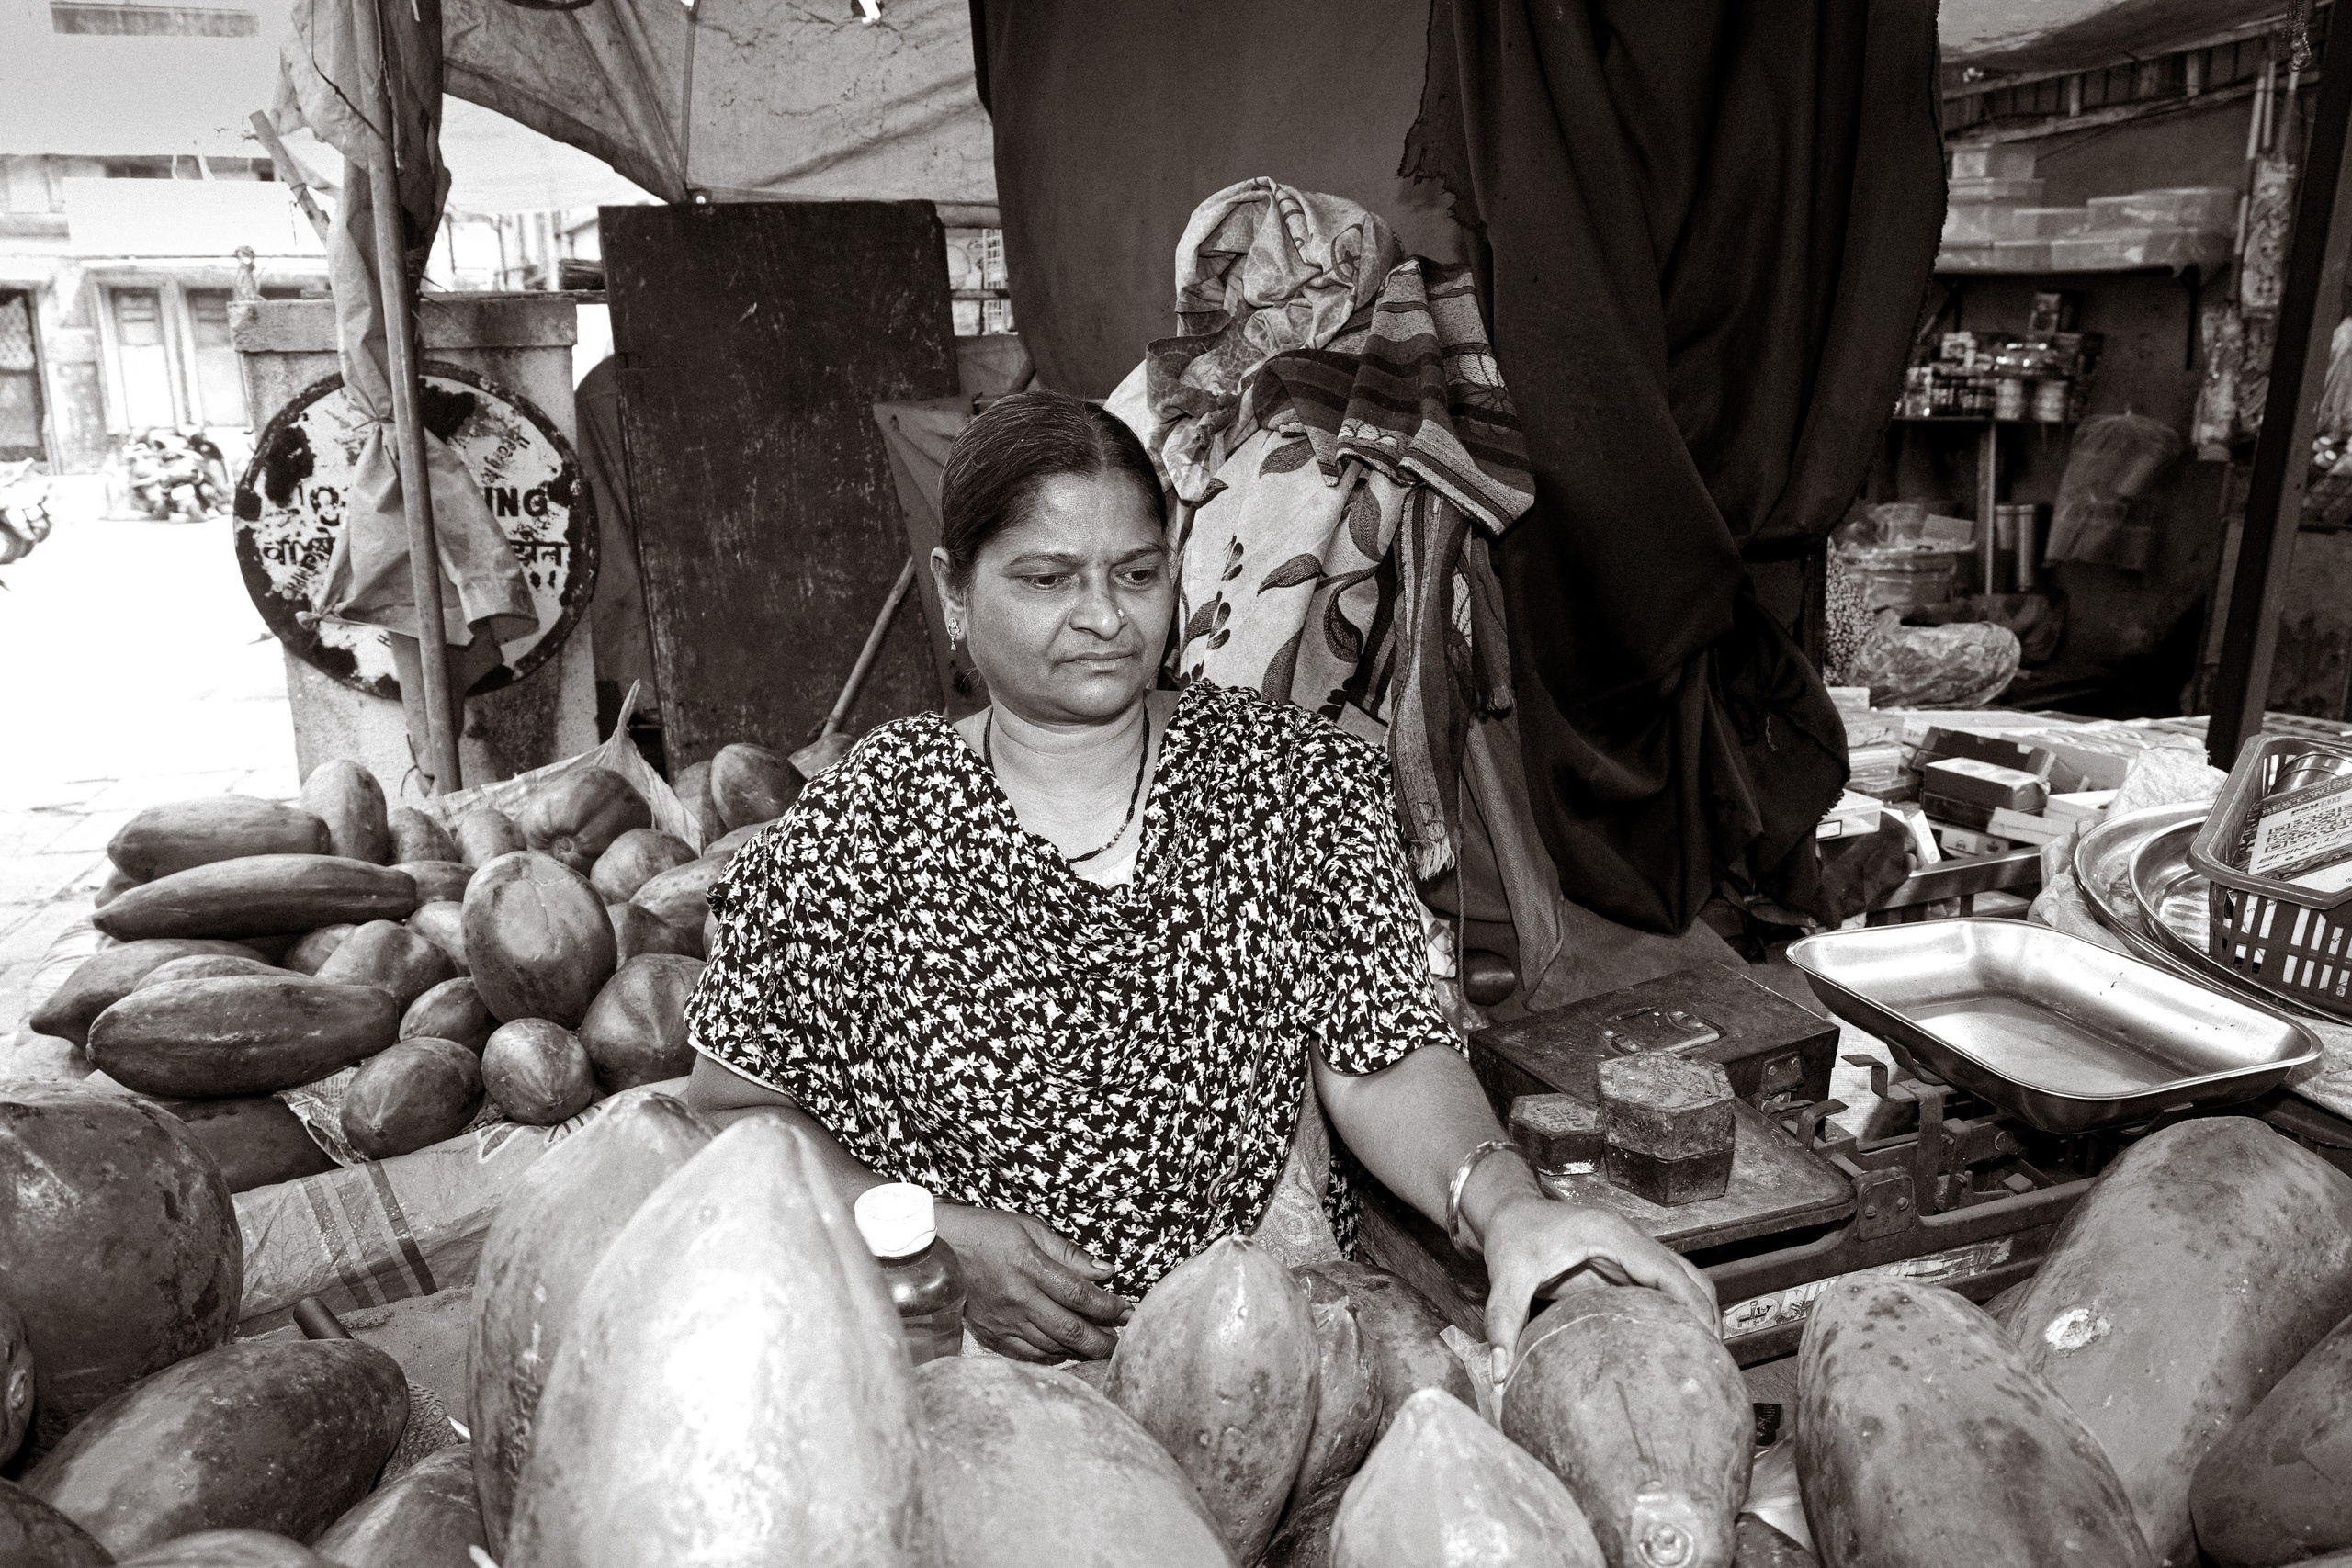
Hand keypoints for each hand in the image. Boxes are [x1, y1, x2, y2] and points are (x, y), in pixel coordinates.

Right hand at [933, 1205, 1132, 1361]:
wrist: (937, 1248)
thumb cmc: (987, 1232)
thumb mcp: (1030, 1228)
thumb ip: (1069, 1253)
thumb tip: (1106, 1271)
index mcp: (1030, 1266)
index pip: (1080, 1295)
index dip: (1110, 1307)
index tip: (1128, 1312)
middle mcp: (1018, 1298)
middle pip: (1071, 1329)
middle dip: (1104, 1340)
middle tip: (1124, 1343)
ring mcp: (1004, 1320)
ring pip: (1052, 1346)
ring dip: (1082, 1350)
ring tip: (1101, 1347)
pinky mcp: (991, 1334)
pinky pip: (1028, 1355)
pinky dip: (1052, 1357)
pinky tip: (1066, 1352)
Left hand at [1476, 1192, 1719, 1380]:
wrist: (1510, 1211)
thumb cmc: (1513, 1235)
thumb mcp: (1506, 1275)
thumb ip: (1503, 1321)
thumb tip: (1501, 1372)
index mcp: (1611, 1235)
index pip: (1667, 1269)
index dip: (1692, 1304)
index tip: (1708, 1340)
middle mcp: (1631, 1241)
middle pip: (1689, 1275)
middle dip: (1707, 1315)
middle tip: (1713, 1363)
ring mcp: (1632, 1254)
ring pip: (1683, 1282)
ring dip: (1697, 1316)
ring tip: (1703, 1362)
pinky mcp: (1626, 1268)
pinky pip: (1664, 1290)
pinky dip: (1678, 1315)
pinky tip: (1675, 1348)